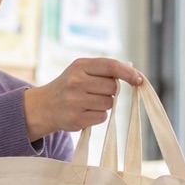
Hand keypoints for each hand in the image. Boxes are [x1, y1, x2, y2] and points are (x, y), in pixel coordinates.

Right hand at [23, 58, 143, 141]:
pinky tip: (85, 112)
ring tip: (88, 102)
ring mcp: (75, 101)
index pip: (111, 66)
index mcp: (80, 66)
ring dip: (105, 104)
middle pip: (113, 88)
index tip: (139, 80)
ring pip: (109, 103)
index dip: (128, 73)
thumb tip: (134, 75)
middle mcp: (76, 82)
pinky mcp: (77, 119)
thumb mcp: (81, 70)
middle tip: (96, 92)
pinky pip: (102, 117)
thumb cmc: (69, 86)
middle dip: (111, 91)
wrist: (44, 106)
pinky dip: (98, 115)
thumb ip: (104, 69)